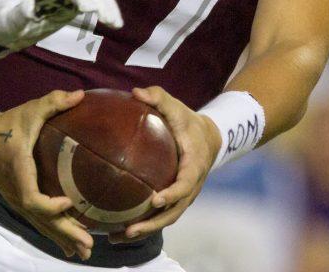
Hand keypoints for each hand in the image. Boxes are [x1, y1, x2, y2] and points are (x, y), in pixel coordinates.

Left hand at [0, 0, 122, 53]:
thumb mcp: (5, 22)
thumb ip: (17, 14)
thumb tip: (30, 7)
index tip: (90, 10)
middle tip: (109, 20)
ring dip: (105, 4)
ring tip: (116, 23)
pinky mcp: (66, 8)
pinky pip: (90, 4)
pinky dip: (103, 10)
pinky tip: (113, 23)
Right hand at [0, 89, 96, 259]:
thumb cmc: (8, 125)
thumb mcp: (30, 110)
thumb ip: (54, 102)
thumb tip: (82, 94)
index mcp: (20, 171)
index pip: (31, 198)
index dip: (49, 206)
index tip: (69, 202)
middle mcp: (17, 191)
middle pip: (40, 219)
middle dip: (64, 232)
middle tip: (88, 245)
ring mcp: (17, 199)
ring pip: (40, 224)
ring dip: (61, 239)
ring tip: (83, 253)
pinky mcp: (19, 201)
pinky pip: (37, 221)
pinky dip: (53, 234)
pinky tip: (68, 246)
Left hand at [112, 86, 221, 242]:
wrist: (209, 138)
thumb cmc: (188, 121)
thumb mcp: (176, 106)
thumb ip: (158, 97)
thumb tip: (136, 92)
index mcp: (193, 165)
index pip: (185, 183)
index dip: (172, 193)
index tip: (155, 199)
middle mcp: (191, 186)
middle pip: (174, 212)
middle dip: (153, 224)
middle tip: (129, 230)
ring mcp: (185, 196)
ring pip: (167, 218)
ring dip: (146, 230)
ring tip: (118, 238)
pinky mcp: (177, 199)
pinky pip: (162, 215)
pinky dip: (145, 225)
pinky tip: (120, 230)